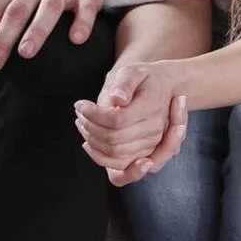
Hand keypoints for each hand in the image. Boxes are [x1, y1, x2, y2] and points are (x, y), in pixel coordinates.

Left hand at [75, 62, 188, 185]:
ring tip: (81, 122)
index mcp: (151, 109)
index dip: (92, 114)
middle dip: (89, 126)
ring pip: (115, 153)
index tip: (79, 104)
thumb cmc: (143, 79)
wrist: (161, 89)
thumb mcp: (134, 71)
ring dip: (92, 139)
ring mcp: (151, 146)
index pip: (116, 119)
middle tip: (79, 112)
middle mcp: (155, 131)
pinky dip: (100, 158)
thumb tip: (118, 99)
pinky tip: (87, 143)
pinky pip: (121, 169)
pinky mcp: (145, 156)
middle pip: (113, 138)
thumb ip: (125, 83)